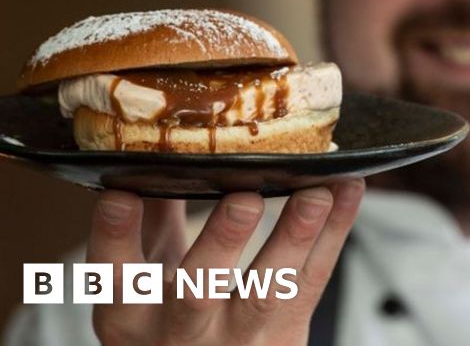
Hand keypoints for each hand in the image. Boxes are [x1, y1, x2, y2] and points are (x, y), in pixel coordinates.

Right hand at [87, 180, 363, 345]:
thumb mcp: (145, 281)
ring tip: (317, 194)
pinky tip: (346, 190)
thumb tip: (154, 151)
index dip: (114, 237)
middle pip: (197, 292)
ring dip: (295, 238)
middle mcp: (180, 331)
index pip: (115, 277)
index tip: (120, 194)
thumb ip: (148, 221)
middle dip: (222, 243)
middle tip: (244, 199)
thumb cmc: (169, 320)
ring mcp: (237, 338)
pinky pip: (314, 281)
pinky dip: (334, 233)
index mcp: (131, 314)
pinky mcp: (287, 335)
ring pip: (269, 291)